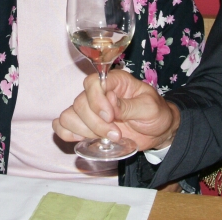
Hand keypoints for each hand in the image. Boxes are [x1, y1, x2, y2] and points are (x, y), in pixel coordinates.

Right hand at [52, 69, 180, 151]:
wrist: (159, 131)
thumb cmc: (156, 114)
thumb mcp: (149, 108)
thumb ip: (129, 105)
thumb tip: (109, 101)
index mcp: (114, 81)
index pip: (92, 83)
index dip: (96, 100)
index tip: (110, 117)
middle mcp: (98, 93)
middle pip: (79, 103)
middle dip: (96, 123)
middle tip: (117, 134)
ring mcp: (89, 110)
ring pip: (69, 116)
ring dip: (85, 131)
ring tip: (106, 138)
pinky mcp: (85, 126)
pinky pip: (63, 127)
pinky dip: (69, 134)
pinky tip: (86, 139)